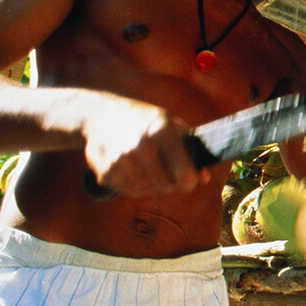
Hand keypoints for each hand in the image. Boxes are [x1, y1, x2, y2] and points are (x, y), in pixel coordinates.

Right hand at [81, 101, 207, 197]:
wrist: (101, 114)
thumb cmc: (145, 120)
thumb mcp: (171, 125)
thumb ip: (190, 150)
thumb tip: (204, 178)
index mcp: (162, 131)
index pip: (183, 173)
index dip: (189, 181)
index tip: (188, 179)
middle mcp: (141, 146)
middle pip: (166, 185)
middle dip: (169, 182)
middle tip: (166, 172)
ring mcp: (121, 160)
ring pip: (146, 191)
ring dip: (150, 184)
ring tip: (147, 167)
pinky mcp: (106, 171)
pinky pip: (128, 191)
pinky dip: (133, 185)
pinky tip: (131, 169)